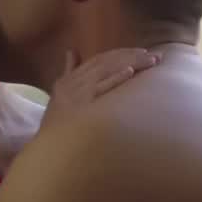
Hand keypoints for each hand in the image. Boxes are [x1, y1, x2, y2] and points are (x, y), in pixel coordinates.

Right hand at [42, 48, 158, 128]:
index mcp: (69, 80)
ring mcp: (77, 94)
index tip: (141, 52)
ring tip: (149, 61)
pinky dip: (115, 78)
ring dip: (129, 63)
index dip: (120, 53)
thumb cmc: (55, 127)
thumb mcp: (59, 96)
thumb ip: (68, 72)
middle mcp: (73, 83)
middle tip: (154, 57)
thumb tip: (70, 51)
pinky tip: (130, 72)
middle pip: (105, 62)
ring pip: (106, 71)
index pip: (98, 60)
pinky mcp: (81, 106)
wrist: (47, 150)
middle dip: (131, 56)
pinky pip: (100, 89)